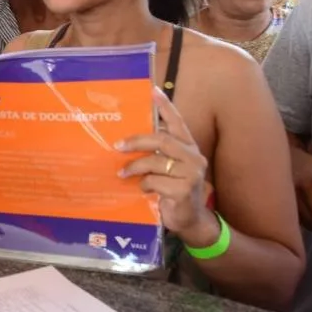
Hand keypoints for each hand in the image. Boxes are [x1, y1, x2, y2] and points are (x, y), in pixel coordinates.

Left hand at [117, 87, 214, 242]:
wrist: (189, 221)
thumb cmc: (173, 190)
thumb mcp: (166, 168)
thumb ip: (157, 152)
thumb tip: (127, 139)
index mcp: (188, 147)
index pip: (177, 122)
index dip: (165, 106)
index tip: (152, 91)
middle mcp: (193, 157)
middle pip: (162, 139)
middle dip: (137, 141)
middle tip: (117, 145)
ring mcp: (192, 173)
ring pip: (156, 161)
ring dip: (134, 167)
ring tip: (122, 172)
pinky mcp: (184, 190)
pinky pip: (155, 181)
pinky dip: (144, 184)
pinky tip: (142, 189)